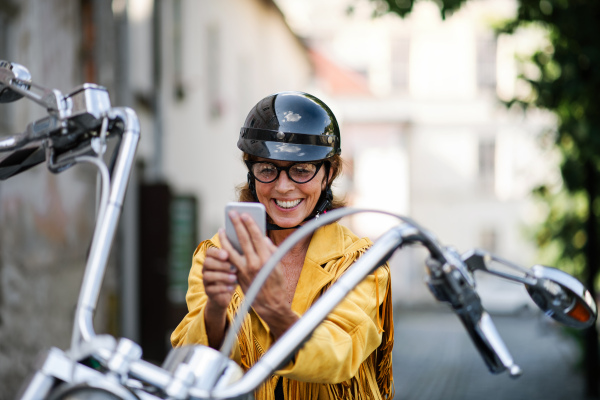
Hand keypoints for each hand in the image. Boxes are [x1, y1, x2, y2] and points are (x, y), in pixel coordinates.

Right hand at [203, 247, 236, 309]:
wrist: (226, 293)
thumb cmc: (233, 274)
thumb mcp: (235, 264)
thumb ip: (236, 257)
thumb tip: (245, 249)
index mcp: (212, 259)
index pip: (209, 251)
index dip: (216, 252)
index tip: (227, 255)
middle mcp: (206, 268)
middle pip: (207, 262)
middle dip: (221, 265)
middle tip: (234, 268)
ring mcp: (205, 280)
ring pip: (207, 276)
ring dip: (222, 276)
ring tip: (234, 278)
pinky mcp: (208, 291)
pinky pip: (211, 289)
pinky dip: (222, 288)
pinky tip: (232, 287)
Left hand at [219, 211, 298, 338]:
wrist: (271, 305)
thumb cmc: (277, 284)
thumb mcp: (279, 266)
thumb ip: (271, 251)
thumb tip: (263, 238)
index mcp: (266, 259)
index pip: (256, 237)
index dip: (250, 224)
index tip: (245, 215)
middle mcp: (254, 264)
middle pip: (242, 240)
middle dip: (236, 225)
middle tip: (232, 214)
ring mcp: (244, 271)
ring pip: (230, 251)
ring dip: (225, 238)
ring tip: (221, 229)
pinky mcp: (237, 276)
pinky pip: (229, 261)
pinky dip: (225, 252)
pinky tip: (223, 245)